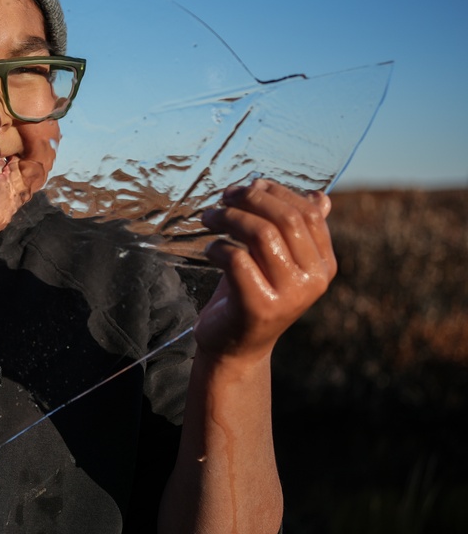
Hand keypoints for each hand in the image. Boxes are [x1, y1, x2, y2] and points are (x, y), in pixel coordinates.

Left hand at [196, 179, 336, 361]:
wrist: (235, 347)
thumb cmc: (252, 293)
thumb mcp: (277, 260)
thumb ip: (296, 231)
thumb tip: (318, 195)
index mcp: (324, 265)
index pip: (308, 213)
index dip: (276, 192)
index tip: (248, 186)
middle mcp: (314, 280)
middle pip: (286, 219)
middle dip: (250, 199)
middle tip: (223, 197)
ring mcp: (290, 295)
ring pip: (262, 234)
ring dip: (229, 218)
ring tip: (209, 218)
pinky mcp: (259, 306)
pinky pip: (237, 259)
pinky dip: (218, 247)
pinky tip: (209, 250)